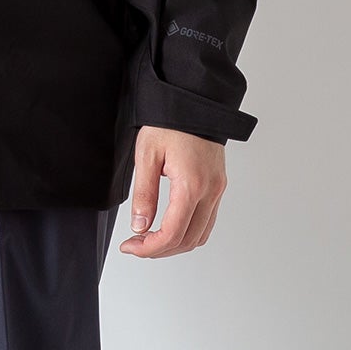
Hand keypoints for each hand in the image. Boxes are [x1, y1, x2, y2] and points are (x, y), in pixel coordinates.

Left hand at [118, 126, 226, 257]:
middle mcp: (210, 191)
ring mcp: (218, 189)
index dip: (150, 248)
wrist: (192, 99)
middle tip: (136, 245)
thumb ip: (144, 193)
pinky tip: (170, 227)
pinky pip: (208, 221)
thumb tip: (140, 226)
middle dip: (160, 250)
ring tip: (150, 238)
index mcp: (192, 185)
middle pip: (189, 241)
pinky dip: (189, 232)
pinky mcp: (218, 185)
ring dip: (176, 244)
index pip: (173, 233)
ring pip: (201, 235)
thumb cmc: (169, 122)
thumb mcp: (147, 154)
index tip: (131, 247)